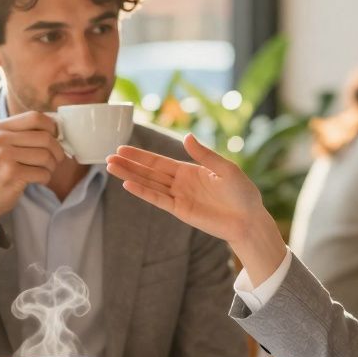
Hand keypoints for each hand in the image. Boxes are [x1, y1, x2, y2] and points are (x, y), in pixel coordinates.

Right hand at [0, 111, 65, 231]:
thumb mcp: (4, 146)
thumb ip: (25, 134)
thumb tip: (58, 127)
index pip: (35, 117)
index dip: (52, 127)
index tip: (56, 138)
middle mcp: (0, 139)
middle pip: (45, 137)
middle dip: (57, 150)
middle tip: (57, 159)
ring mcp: (4, 156)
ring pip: (46, 156)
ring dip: (52, 166)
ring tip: (45, 171)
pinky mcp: (12, 174)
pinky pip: (43, 173)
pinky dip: (46, 178)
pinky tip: (38, 180)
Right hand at [106, 134, 287, 280]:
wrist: (249, 219)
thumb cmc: (242, 193)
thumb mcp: (225, 168)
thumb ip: (205, 155)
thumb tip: (187, 137)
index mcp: (190, 170)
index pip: (159, 161)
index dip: (141, 155)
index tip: (122, 148)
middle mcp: (180, 183)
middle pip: (149, 172)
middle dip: (129, 164)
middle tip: (108, 156)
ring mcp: (179, 197)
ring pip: (149, 184)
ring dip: (130, 176)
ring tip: (110, 167)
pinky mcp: (180, 211)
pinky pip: (158, 199)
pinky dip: (143, 192)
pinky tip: (127, 185)